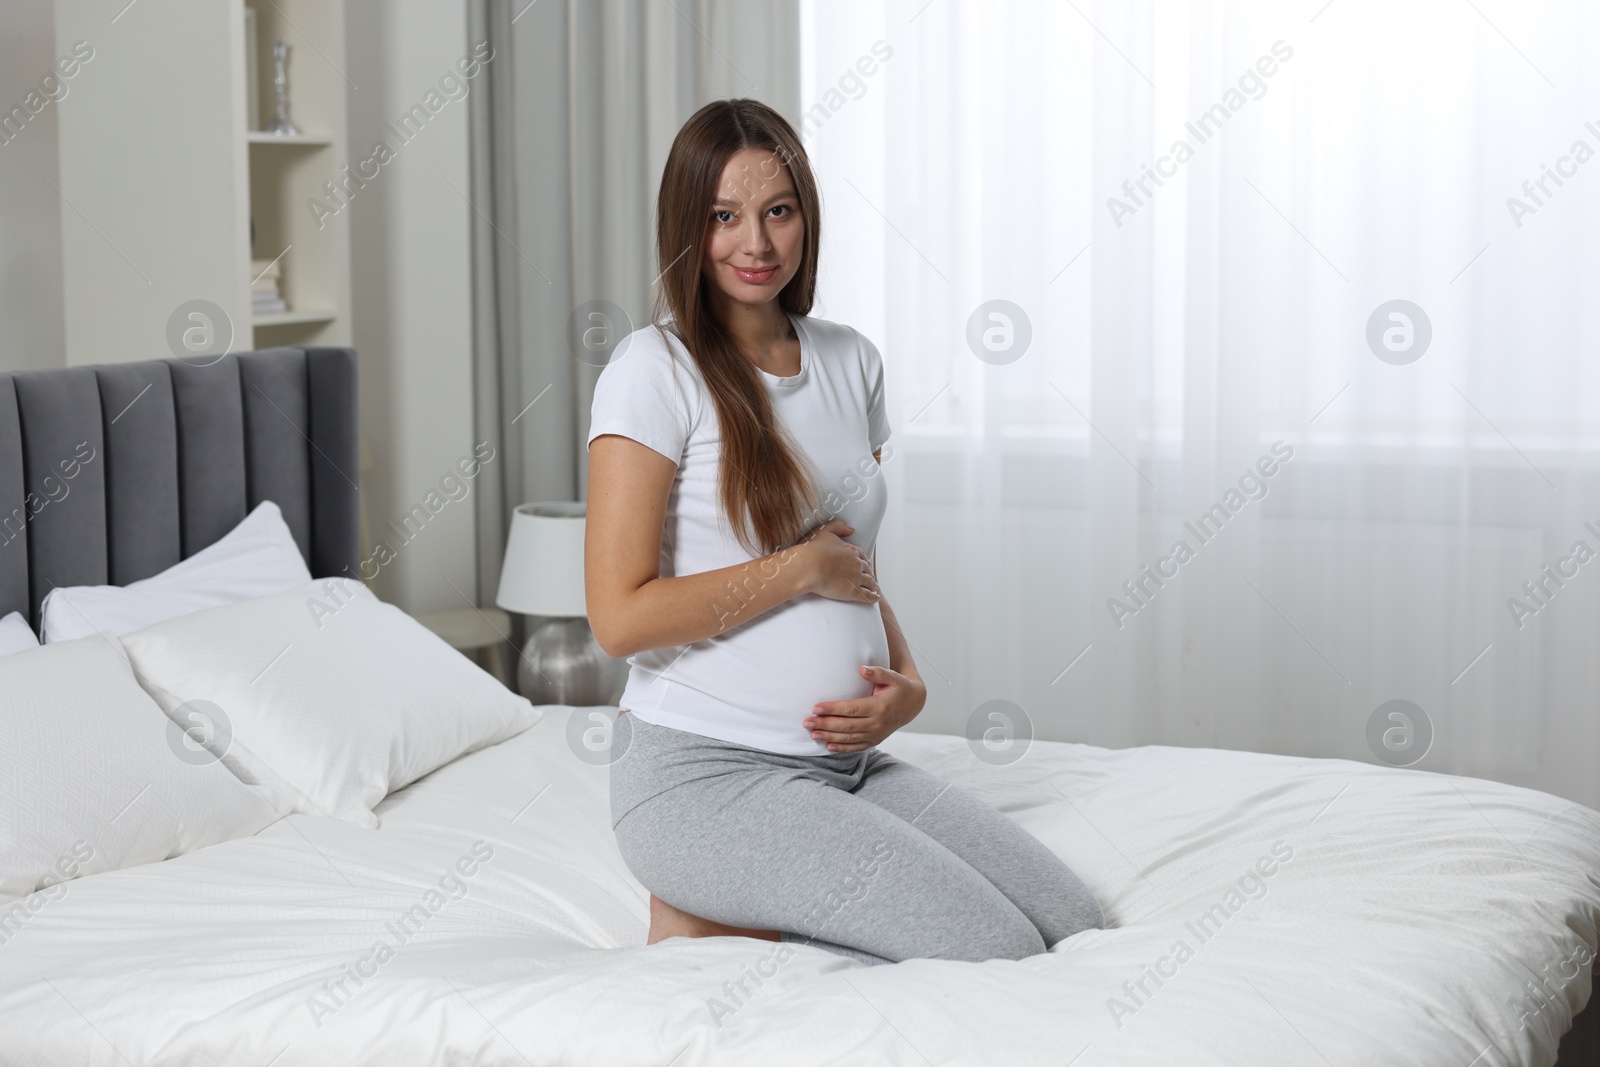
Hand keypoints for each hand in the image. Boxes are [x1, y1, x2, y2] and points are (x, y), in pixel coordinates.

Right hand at [797, 519, 878, 604]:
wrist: (807, 567)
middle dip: (868, 573)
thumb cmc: (812, 550)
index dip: (864, 561)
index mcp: (851, 551)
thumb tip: (851, 530)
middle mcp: (857, 564)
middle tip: (869, 578)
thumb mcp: (825, 531)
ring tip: (874, 590)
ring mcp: (856, 578)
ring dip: (873, 586)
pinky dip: (873, 597)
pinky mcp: (853, 592)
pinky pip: (867, 595)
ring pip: (869, 582)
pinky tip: (875, 598)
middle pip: (867, 569)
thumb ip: (838, 527)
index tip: (864, 565)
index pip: (862, 557)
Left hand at [803, 665, 926, 751]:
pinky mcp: (875, 740)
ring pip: (849, 738)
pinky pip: (857, 747)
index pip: (851, 709)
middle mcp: (877, 723)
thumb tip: (862, 669)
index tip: (816, 707)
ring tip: (812, 734)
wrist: (913, 703)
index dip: (832, 709)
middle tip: (807, 722)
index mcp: (879, 707)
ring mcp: (876, 734)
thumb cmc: (900, 687)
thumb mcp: (893, 676)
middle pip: (846, 726)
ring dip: (829, 737)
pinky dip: (842, 748)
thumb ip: (877, 672)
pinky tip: (828, 746)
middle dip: (825, 724)